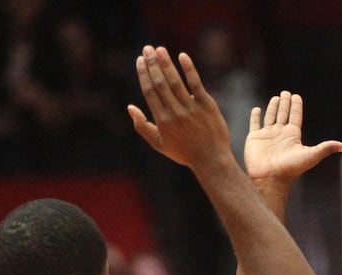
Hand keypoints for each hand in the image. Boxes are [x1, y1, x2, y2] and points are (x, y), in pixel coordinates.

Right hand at [127, 46, 232, 169]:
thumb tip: (130, 107)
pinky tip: (182, 56)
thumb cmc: (184, 152)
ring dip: (166, 63)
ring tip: (160, 49)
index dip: (144, 74)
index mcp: (162, 120)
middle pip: (160, 83)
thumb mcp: (159, 143)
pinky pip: (196, 84)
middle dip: (152, 64)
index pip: (150, 91)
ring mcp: (191, 108)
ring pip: (175, 81)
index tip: (140, 60)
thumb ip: (142, 126)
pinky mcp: (207, 105)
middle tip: (147, 49)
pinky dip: (189, 69)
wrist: (211, 160)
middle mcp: (175, 112)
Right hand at [243, 91, 341, 187]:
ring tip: (276, 98)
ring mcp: (267, 136)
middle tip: (286, 92)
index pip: (295, 117)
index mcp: (293, 136)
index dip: (296, 106)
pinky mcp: (254, 138)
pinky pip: (255, 124)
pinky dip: (255, 116)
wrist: (271, 179)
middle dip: (285, 104)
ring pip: (270, 117)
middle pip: (284, 114)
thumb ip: (326, 148)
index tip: (296, 96)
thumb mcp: (311, 155)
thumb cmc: (291, 169)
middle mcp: (281, 134)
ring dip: (273, 108)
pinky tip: (257, 109)